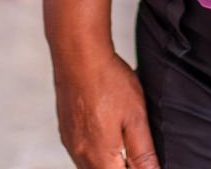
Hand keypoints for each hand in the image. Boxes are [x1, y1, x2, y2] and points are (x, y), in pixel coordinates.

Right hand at [54, 49, 158, 168]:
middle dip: (122, 168)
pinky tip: (107, 133)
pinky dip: (97, 152)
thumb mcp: (136, 118)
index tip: (144, 160)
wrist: (78, 54)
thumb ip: (143, 153)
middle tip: (138, 152)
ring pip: (91, 167)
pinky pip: (81, 153)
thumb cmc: (108, 81)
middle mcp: (80, 155)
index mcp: (100, 157)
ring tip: (125, 142)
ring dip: (109, 162)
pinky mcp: (65, 129)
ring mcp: (70, 142)